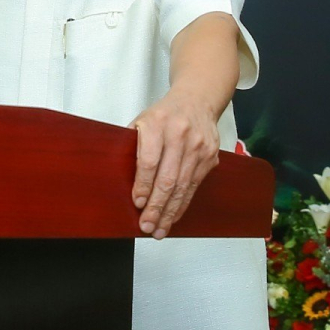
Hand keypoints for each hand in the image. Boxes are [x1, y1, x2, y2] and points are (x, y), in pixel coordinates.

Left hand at [129, 90, 220, 238]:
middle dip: (156, 206)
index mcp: (158, 123)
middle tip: (147, 225)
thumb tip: (120, 180)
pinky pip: (194, 186)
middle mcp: (180, 134)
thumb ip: (133, 146)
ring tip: (159, 229)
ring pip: (183, 186)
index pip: (150, 160)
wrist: (197, 100)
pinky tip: (173, 215)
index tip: (137, 203)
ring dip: (170, 211)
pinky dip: (183, 203)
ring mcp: (198, 147)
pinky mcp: (210, 157)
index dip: (143, 185)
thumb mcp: (142, 121)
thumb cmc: (165, 114)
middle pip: (168, 178)